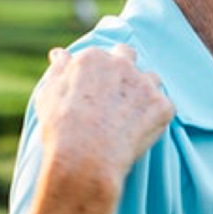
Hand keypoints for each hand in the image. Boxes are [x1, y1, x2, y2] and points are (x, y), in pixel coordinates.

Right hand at [34, 44, 173, 181]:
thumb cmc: (60, 130)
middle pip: (129, 56)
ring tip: (129, 116)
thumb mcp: (48, 95)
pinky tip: (139, 131)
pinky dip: (155, 117)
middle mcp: (122, 64)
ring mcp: (145, 84)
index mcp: (94, 58)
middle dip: (125, 68)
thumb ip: (59, 70)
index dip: (100, 73)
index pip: (103, 55)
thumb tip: (60, 53)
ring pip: (151, 80)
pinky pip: (163, 107)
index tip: (96, 90)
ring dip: (143, 91)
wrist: (85, 159)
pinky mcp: (162, 105)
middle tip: (116, 95)